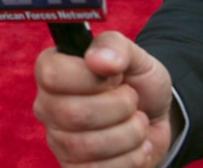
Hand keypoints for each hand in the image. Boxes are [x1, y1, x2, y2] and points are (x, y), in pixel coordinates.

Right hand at [33, 32, 174, 167]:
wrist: (155, 117)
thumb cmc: (137, 81)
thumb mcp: (134, 56)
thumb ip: (115, 47)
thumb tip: (97, 60)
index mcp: (51, 69)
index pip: (52, 75)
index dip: (91, 79)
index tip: (114, 77)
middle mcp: (47, 104)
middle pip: (72, 114)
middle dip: (118, 108)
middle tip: (132, 100)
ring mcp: (58, 139)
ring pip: (86, 147)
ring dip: (129, 134)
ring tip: (138, 122)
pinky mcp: (73, 167)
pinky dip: (130, 160)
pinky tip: (137, 146)